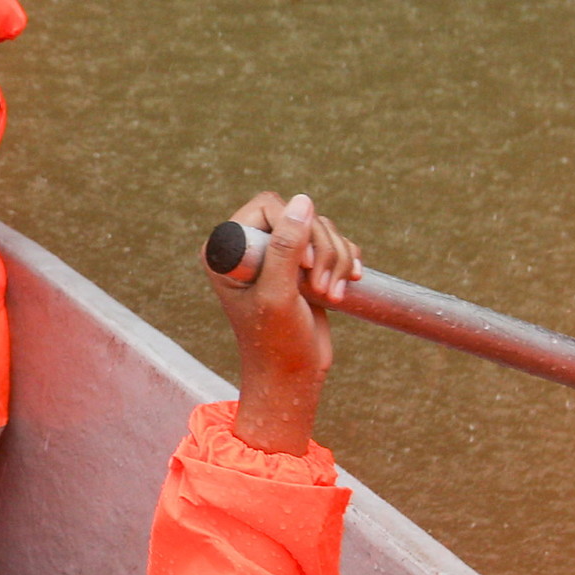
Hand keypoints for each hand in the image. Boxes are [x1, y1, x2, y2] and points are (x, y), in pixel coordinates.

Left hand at [211, 191, 361, 457]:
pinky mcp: (302, 265)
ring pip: (320, 228)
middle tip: (323, 288)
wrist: (294, 374)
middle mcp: (248, 246)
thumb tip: (302, 201)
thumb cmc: (275, 341)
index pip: (269, 206)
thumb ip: (285, 247)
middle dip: (321, 249)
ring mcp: (277, 254)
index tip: (306, 267)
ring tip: (333, 294)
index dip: (295, 228)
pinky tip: (348, 285)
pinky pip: (333, 242)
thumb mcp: (278, 294)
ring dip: (336, 259)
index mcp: (226, 249)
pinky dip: (345, 261)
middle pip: (300, 215)